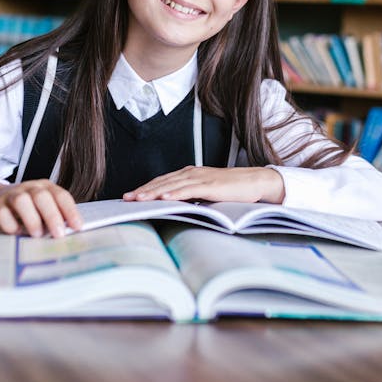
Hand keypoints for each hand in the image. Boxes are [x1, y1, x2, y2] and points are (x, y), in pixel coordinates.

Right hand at [0, 180, 82, 237]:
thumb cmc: (27, 206)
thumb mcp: (43, 207)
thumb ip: (56, 216)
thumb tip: (71, 232)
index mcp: (45, 187)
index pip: (61, 195)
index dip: (70, 211)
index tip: (78, 227)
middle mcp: (29, 188)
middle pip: (42, 196)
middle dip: (52, 216)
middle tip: (59, 234)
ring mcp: (12, 195)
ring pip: (22, 201)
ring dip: (31, 219)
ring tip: (37, 235)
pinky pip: (2, 213)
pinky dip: (10, 224)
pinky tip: (16, 232)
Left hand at [123, 165, 284, 204]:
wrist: (255, 182)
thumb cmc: (232, 189)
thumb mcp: (206, 193)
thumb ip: (191, 197)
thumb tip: (174, 208)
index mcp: (189, 174)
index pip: (162, 181)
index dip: (145, 188)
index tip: (130, 196)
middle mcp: (191, 173)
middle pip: (162, 182)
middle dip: (143, 190)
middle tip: (126, 199)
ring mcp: (200, 178)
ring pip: (171, 185)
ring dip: (153, 192)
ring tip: (138, 199)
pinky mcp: (210, 185)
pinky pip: (189, 189)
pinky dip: (175, 193)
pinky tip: (164, 198)